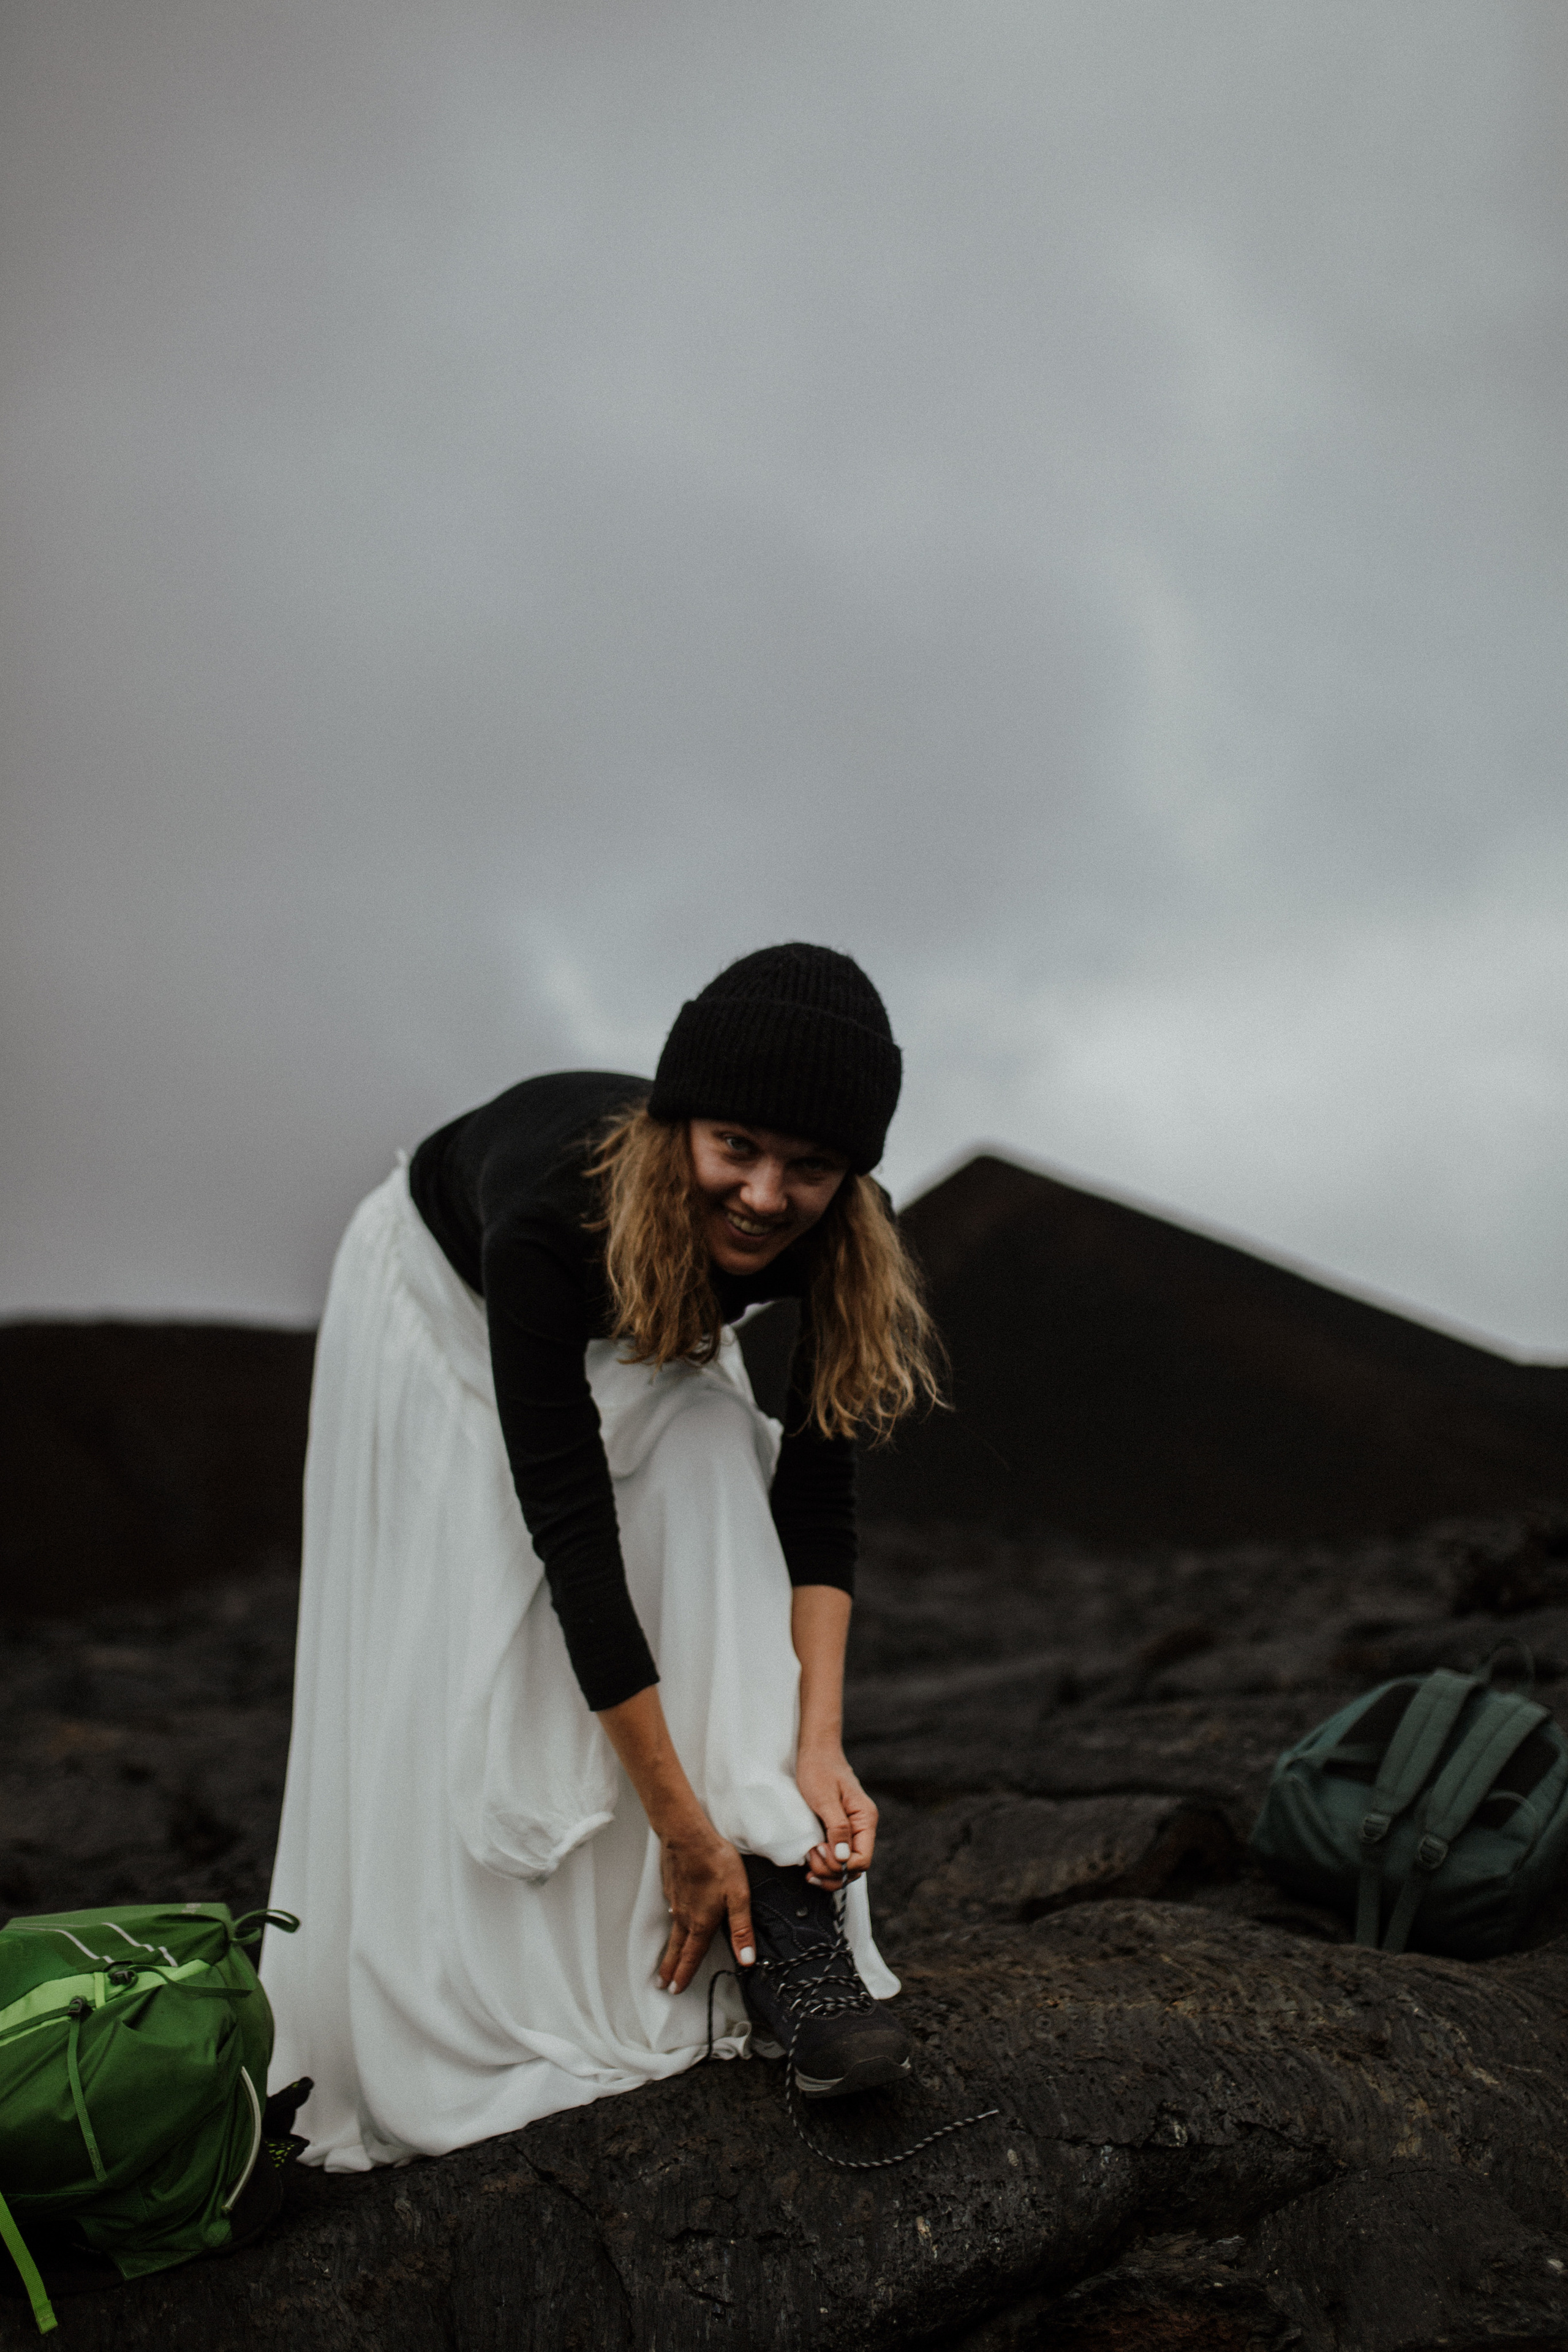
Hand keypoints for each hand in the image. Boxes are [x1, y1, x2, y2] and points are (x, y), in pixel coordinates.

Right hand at [657, 1822, 755, 1994]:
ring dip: (668, 1949)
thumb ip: (742, 1929)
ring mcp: (675, 1900)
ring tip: (665, 1960)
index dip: (684, 1974)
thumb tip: (747, 1960)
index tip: (675, 1990)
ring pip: (672, 1930)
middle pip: (676, 1948)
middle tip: (661, 1985)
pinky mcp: (671, 1885)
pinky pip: (672, 1909)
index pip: (692, 1956)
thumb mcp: (738, 1896)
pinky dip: (671, 1921)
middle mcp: (685, 1916)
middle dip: (669, 1969)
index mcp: (701, 1922)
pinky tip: (674, 1916)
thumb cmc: (716, 1863)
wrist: (688, 1836)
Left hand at [795, 1746, 877, 1889]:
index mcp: (865, 1819)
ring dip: (827, 1872)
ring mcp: (851, 1831)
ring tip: (808, 1862)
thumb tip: (844, 1859)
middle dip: (832, 1872)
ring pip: (846, 1867)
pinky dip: (824, 1866)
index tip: (818, 1851)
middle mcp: (862, 1828)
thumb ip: (837, 1828)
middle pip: (855, 1868)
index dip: (841, 1866)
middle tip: (810, 1861)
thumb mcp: (825, 1798)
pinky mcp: (838, 1832)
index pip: (862, 1859)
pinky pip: (836, 1857)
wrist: (815, 1752)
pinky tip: (810, 1863)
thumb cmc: (819, 1769)